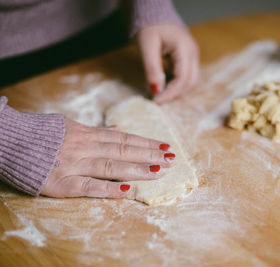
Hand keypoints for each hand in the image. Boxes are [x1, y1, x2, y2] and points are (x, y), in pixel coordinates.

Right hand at [41, 119, 174, 197]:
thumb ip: (96, 131)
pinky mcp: (60, 183)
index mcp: (86, 133)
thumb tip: (118, 131)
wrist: (7, 139)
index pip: (123, 138)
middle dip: (149, 155)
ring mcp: (73, 164)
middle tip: (172, 159)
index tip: (165, 146)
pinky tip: (129, 190)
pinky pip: (89, 186)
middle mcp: (84, 146)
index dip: (146, 142)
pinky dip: (110, 189)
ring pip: (111, 166)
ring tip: (159, 171)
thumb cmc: (40, 134)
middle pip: (123, 151)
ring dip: (138, 169)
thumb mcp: (70, 125)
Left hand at [137, 24, 199, 103]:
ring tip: (160, 93)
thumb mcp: (147, 47)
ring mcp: (193, 56)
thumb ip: (152, 69)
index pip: (182, 79)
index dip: (170, 93)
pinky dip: (177, 84)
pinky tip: (163, 84)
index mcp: (184, 48)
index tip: (156, 101)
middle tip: (157, 100)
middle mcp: (193, 53)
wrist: (154, 13)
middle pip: (191, 82)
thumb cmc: (149, 27)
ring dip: (177, 91)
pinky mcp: (189, 58)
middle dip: (175, 94)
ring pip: (191, 81)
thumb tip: (156, 90)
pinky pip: (187, 76)